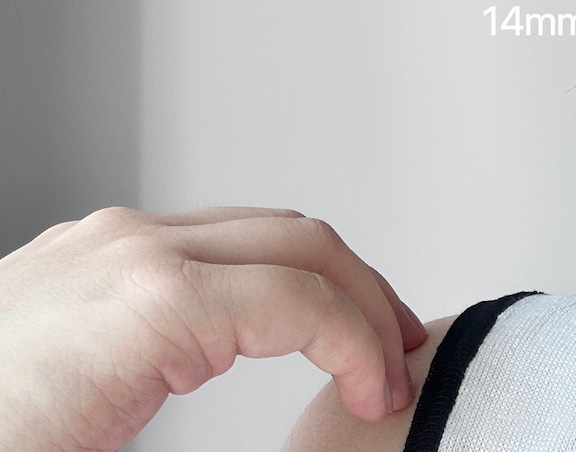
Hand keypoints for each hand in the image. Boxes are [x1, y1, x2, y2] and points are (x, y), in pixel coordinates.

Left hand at [0, 205, 427, 450]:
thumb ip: (231, 444)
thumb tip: (312, 444)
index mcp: (148, 302)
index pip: (301, 297)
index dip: (364, 345)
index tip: (383, 393)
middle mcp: (136, 247)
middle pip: (300, 239)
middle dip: (366, 295)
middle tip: (396, 353)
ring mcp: (115, 239)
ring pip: (263, 225)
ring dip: (325, 274)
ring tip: (355, 325)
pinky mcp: (99, 249)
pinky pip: (216, 236)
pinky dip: (271, 269)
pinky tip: (278, 310)